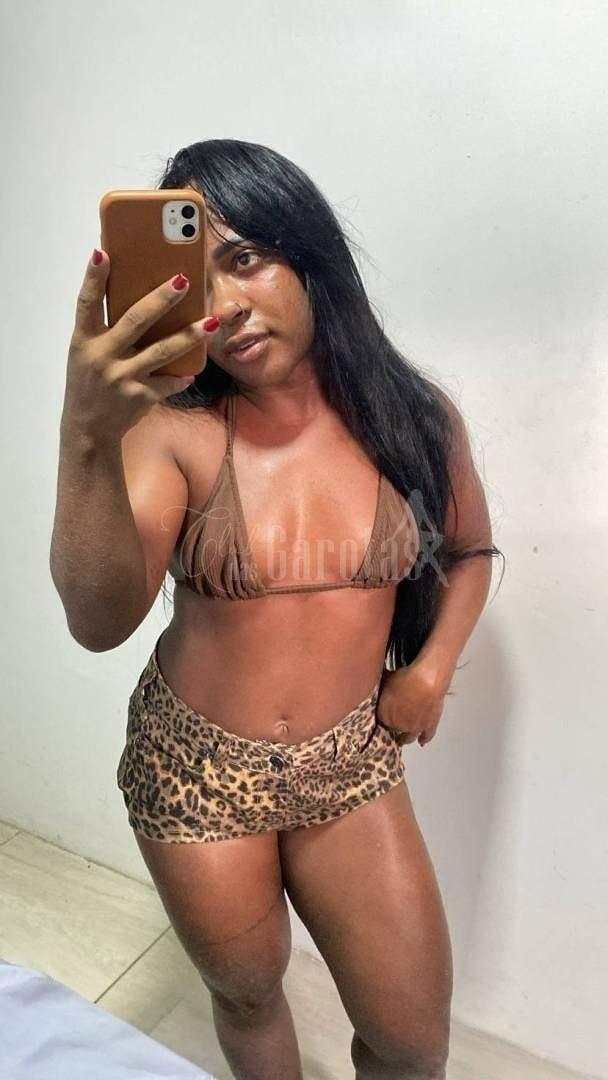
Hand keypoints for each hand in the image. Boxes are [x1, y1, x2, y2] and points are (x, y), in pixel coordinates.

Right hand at [62, 249, 221, 443]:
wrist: (87, 429)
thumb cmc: (88, 383)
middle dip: (161, 299)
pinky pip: (168, 383)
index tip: (103, 253)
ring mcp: (122, 378)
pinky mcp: (140, 397)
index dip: (93, 278)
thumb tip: (131, 295)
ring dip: (189, 335)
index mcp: (84, 341)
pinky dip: (181, 377)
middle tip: (184, 280)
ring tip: (211, 321)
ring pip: (162, 351)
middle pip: (135, 321)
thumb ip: (103, 329)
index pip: (87, 303)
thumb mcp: (85, 353)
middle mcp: (102, 357)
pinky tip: (193, 372)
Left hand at [376, 660, 451, 747]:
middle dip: (394, 725)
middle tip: (395, 725)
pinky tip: (422, 741)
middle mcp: (398, 725)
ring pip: (408, 737)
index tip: (386, 714)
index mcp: (384, 715)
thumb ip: (383, 687)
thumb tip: (382, 685)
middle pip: (394, 728)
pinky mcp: (429, 726)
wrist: (426, 681)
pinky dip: (424, 738)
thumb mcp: (387, 679)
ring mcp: (414, 728)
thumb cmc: (406, 679)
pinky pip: (426, 736)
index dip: (384, 716)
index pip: (381, 719)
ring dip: (405, 739)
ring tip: (403, 741)